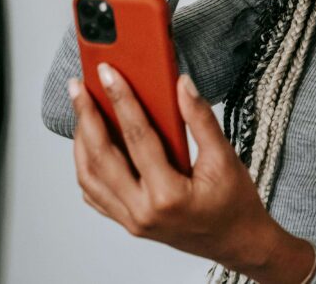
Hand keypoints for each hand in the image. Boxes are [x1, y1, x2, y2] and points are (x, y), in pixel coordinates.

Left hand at [67, 65, 315, 282]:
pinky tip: (89, 146)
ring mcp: (131, 220)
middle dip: (86, 117)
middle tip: (78, 88)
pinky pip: (95, 194)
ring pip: (89, 177)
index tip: (109, 74)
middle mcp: (142, 211)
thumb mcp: (225, 158)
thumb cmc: (234, 203)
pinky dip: (86, 167)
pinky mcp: (128, 222)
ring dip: (81, 142)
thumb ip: (201, 119)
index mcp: (168, 194)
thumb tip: (183, 85)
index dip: (122, 100)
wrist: (237, 241)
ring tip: (82, 112)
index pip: (137, 138)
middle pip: (101, 158)